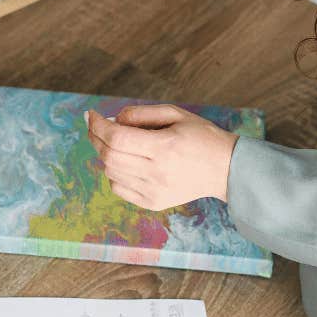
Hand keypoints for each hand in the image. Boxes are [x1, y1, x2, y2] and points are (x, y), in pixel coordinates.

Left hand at [86, 104, 236, 210]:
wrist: (225, 169)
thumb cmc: (201, 136)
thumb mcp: (175, 113)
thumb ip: (141, 113)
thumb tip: (112, 120)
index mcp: (164, 147)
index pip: (117, 138)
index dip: (98, 125)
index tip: (92, 115)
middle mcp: (157, 172)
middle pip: (109, 156)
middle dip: (95, 138)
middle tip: (94, 126)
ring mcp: (154, 191)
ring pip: (111, 173)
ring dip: (105, 155)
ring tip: (114, 142)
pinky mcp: (153, 203)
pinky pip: (118, 189)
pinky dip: (114, 173)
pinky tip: (125, 162)